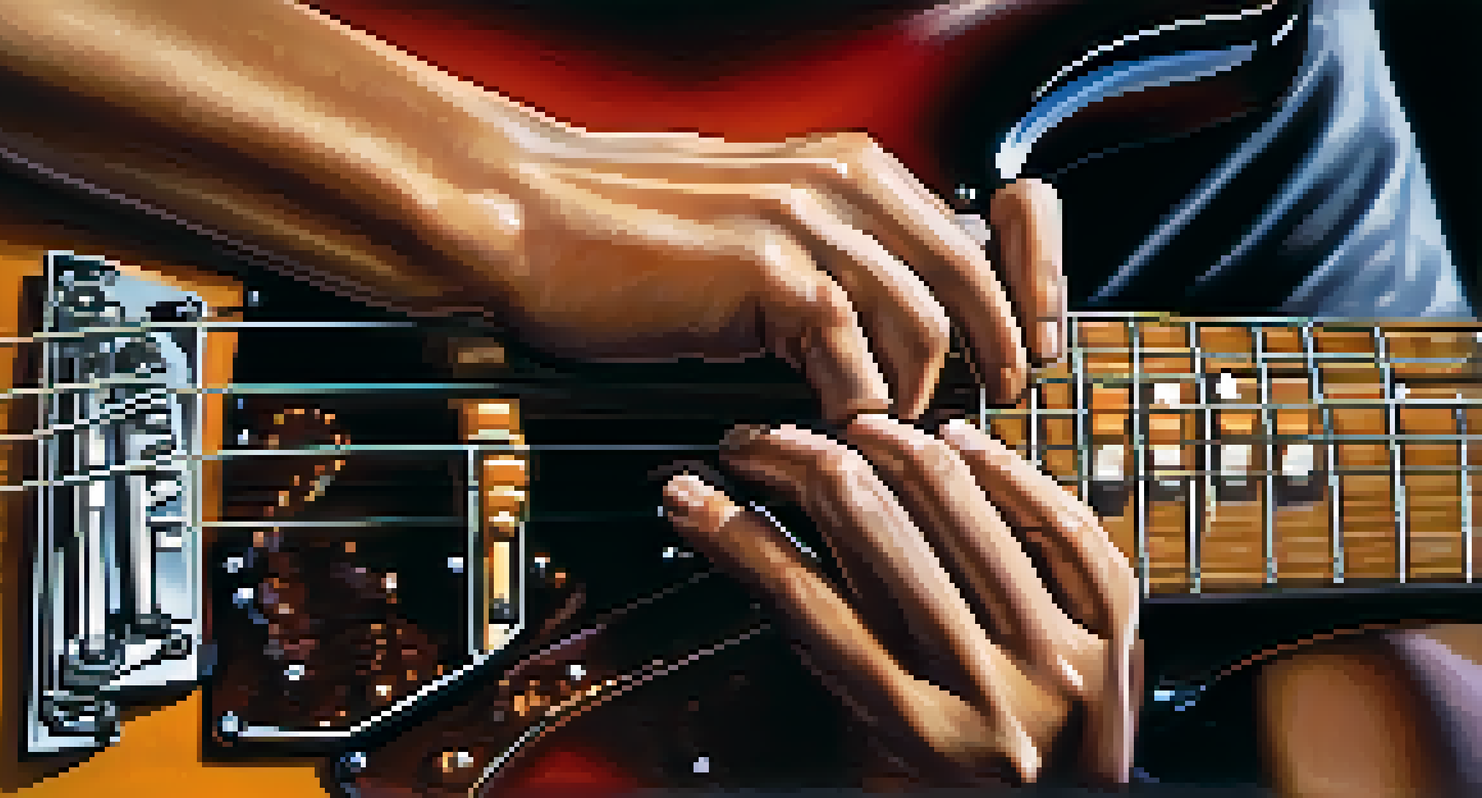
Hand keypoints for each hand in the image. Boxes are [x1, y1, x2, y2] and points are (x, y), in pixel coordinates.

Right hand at [474, 131, 1063, 420]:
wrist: (530, 216)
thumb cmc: (625, 229)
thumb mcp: (753, 223)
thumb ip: (826, 253)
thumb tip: (880, 312)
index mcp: (848, 168)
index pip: (972, 233)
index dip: (1012, 300)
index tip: (1021, 356)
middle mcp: (842, 183)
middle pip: (968, 280)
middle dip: (992, 355)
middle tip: (988, 411)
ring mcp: (808, 223)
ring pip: (920, 326)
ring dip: (911, 397)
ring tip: (882, 436)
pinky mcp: (767, 272)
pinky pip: (850, 359)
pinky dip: (851, 409)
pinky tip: (825, 431)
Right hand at [660, 415, 1139, 784]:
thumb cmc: (962, 793)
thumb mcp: (875, 748)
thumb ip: (832, 659)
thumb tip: (760, 548)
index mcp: (918, 731)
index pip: (804, 599)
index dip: (735, 532)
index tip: (695, 494)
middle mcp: (990, 687)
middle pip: (873, 532)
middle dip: (797, 467)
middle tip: (759, 444)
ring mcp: (1060, 652)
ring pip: (959, 506)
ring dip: (888, 448)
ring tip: (847, 429)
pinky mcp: (1115, 628)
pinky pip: (1059, 521)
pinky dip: (1004, 470)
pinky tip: (957, 439)